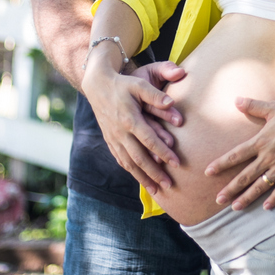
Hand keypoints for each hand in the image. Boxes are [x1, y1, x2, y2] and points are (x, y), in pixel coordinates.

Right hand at [83, 63, 181, 195]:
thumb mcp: (139, 84)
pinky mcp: (109, 140)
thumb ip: (155, 95)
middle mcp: (120, 132)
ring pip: (129, 163)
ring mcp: (113, 138)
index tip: (177, 163)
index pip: (149, 141)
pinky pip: (120, 159)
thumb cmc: (123, 84)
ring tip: (156, 190)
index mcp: (130, 119)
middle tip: (169, 185)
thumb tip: (172, 103)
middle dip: (154, 173)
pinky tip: (139, 179)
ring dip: (142, 178)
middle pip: (139, 158)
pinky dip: (130, 171)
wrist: (97, 85)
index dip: (163, 153)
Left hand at [205, 97, 274, 211]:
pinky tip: (266, 207)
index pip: (236, 155)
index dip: (221, 164)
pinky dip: (274, 199)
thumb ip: (253, 106)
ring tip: (235, 207)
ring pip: (260, 186)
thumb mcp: (273, 108)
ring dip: (247, 197)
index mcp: (261, 141)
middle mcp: (269, 157)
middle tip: (217, 199)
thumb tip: (236, 100)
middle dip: (230, 188)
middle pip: (245, 176)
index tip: (208, 172)